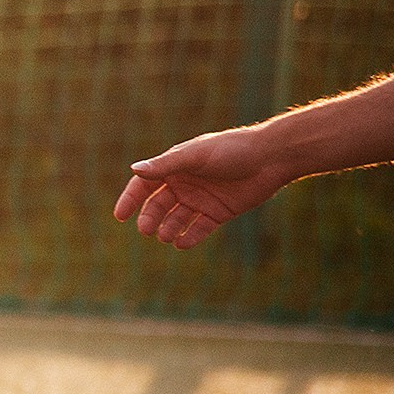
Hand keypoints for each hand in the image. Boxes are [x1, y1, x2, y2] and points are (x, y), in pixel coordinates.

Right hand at [113, 125, 295, 248]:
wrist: (272, 158)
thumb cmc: (233, 150)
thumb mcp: (196, 156)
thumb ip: (165, 165)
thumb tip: (134, 169)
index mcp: (176, 167)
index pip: (145, 185)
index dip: (131, 199)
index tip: (120, 216)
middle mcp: (185, 184)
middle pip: (158, 206)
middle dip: (150, 219)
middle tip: (147, 230)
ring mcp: (201, 199)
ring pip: (176, 219)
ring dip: (168, 229)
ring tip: (166, 236)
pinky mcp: (218, 212)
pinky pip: (199, 229)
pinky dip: (190, 237)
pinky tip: (183, 243)